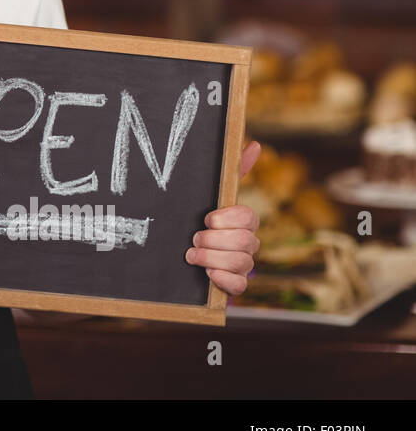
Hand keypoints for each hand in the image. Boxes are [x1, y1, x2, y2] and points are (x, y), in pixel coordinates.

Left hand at [187, 140, 261, 295]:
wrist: (175, 255)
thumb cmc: (196, 220)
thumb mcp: (209, 195)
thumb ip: (232, 172)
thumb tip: (254, 144)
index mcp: (242, 221)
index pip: (249, 217)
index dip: (228, 219)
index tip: (207, 218)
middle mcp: (246, 243)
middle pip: (246, 241)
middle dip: (215, 240)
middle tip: (195, 238)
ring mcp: (243, 265)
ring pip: (243, 263)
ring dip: (212, 258)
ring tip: (192, 255)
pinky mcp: (234, 286)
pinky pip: (240, 286)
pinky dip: (222, 280)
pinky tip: (207, 274)